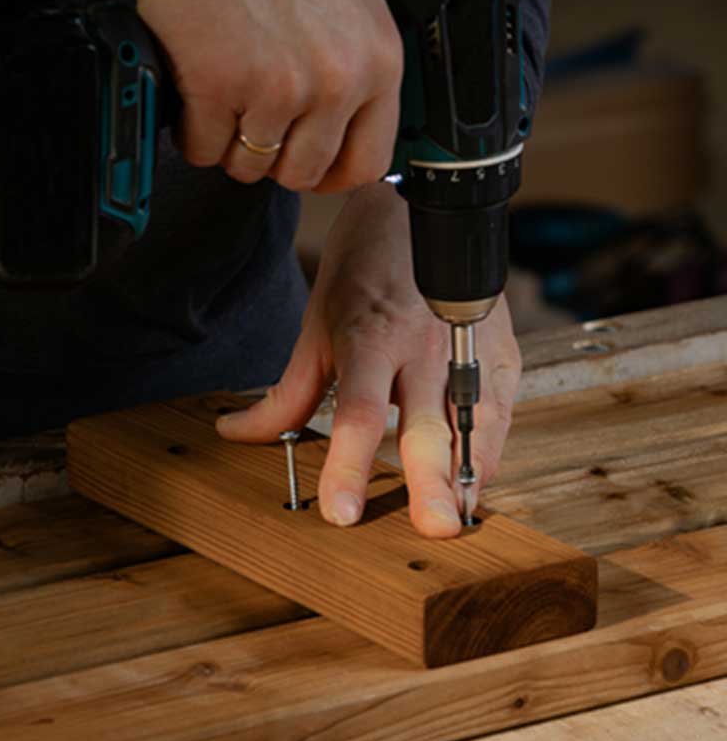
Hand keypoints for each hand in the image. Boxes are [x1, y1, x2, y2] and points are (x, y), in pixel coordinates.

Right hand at [122, 0, 402, 192]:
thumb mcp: (351, 4)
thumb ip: (358, 70)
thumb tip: (350, 132)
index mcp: (376, 64)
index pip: (367, 163)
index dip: (332, 173)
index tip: (311, 166)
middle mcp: (334, 81)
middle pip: (303, 173)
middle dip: (273, 158)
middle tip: (255, 121)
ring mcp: (277, 87)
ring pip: (251, 167)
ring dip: (230, 144)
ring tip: (226, 96)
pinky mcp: (218, 87)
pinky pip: (202, 149)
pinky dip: (191, 130)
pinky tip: (196, 91)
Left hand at [216, 183, 521, 537]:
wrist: (416, 211)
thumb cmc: (363, 270)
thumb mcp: (316, 327)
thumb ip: (288, 392)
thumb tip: (239, 434)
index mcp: (370, 336)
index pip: (360, 412)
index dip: (350, 465)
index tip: (342, 513)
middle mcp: (424, 343)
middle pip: (430, 424)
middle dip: (434, 481)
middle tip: (436, 529)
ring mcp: (469, 344)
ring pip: (477, 421)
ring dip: (470, 474)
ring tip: (460, 518)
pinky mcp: (502, 348)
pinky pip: (501, 410)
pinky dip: (488, 449)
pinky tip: (473, 481)